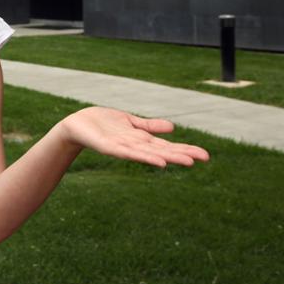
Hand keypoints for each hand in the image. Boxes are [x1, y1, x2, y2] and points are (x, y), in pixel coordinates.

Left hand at [58, 106, 209, 167]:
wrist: (77, 125)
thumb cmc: (103, 124)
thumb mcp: (130, 122)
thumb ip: (149, 126)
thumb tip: (172, 127)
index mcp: (141, 139)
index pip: (167, 145)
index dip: (185, 149)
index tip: (205, 155)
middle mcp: (135, 145)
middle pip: (162, 150)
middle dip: (183, 154)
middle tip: (205, 158)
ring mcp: (124, 147)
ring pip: (149, 153)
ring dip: (168, 157)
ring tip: (186, 161)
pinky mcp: (110, 147)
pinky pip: (129, 153)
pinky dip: (144, 156)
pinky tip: (158, 161)